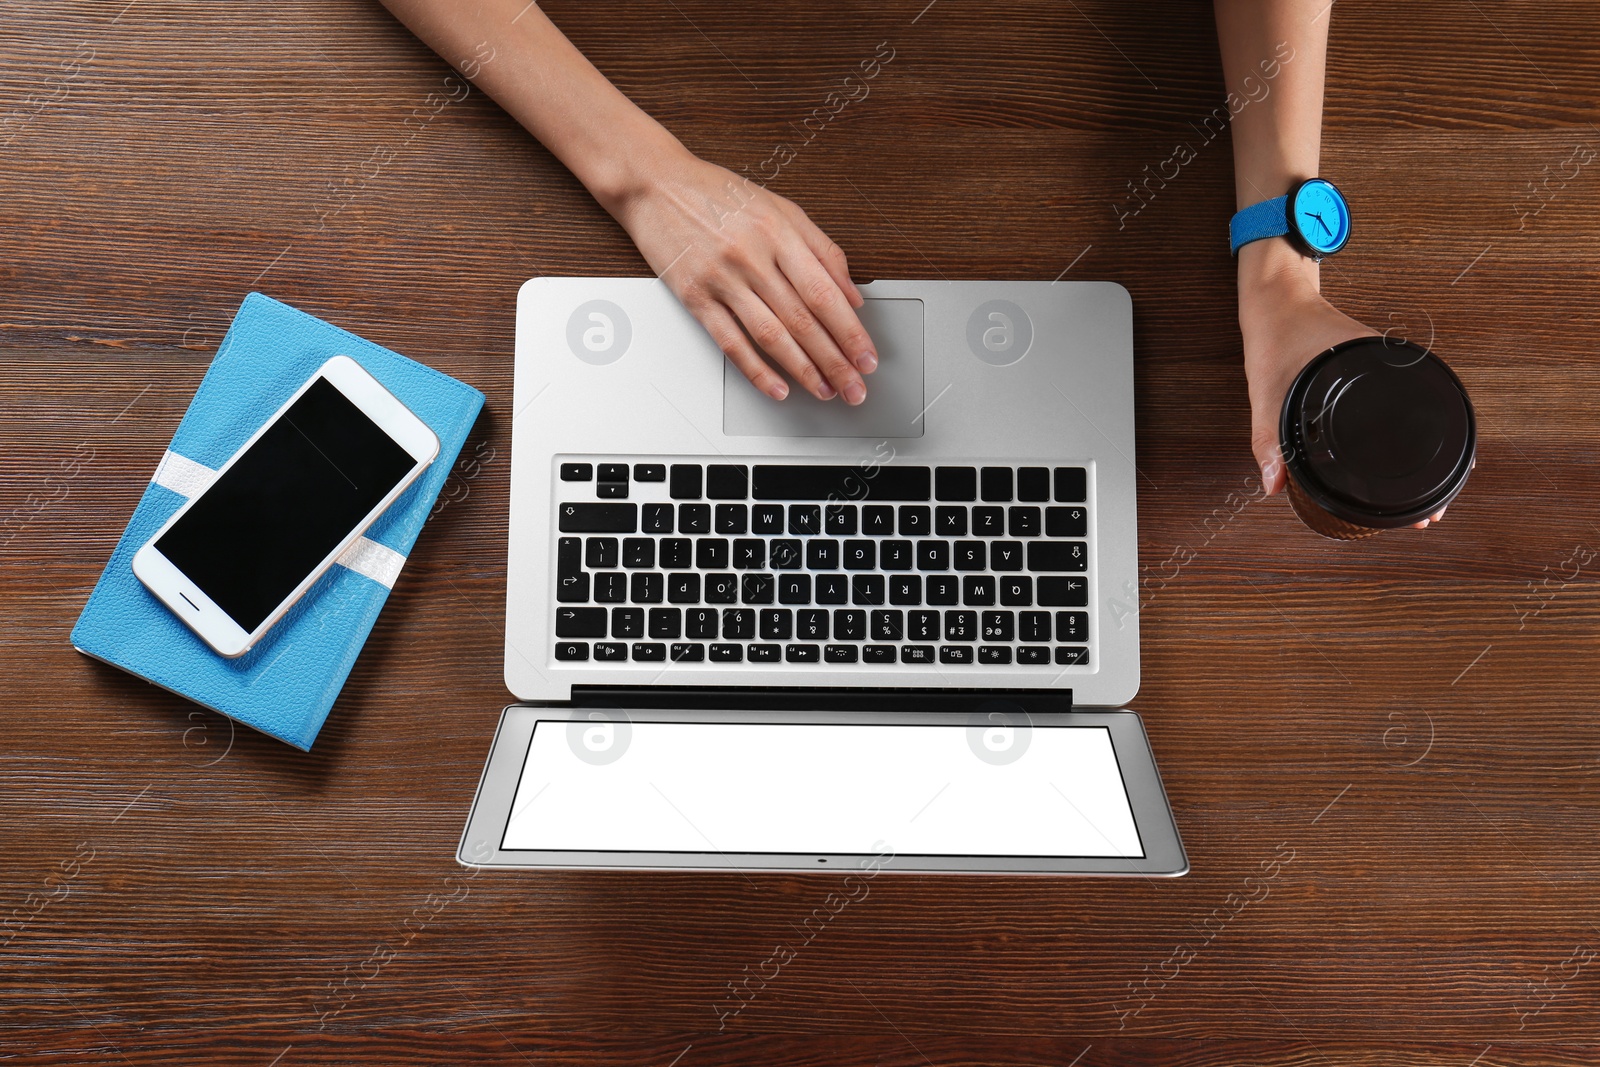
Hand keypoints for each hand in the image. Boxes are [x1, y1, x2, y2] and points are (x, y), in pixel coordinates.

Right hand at [604, 147, 876, 403]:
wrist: (655, 184)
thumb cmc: (719, 194)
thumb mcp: (782, 209)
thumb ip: (822, 250)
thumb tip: (852, 296)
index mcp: (780, 233)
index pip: (825, 294)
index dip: (850, 332)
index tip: (867, 358)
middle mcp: (753, 257)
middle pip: (803, 321)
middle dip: (835, 362)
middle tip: (855, 389)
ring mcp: (722, 279)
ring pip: (772, 335)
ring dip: (803, 370)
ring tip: (825, 391)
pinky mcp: (695, 296)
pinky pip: (731, 342)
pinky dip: (756, 370)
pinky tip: (777, 388)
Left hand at [1237, 241, 1444, 526]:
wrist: (1276, 300)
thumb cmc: (1277, 336)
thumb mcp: (1268, 393)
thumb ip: (1268, 440)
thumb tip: (1274, 484)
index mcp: (1378, 365)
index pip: (1428, 423)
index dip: (1437, 470)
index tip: (1436, 503)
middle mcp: (1390, 369)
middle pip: (1427, 430)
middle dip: (1433, 476)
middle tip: (1430, 515)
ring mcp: (1384, 371)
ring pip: (1416, 422)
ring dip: (1421, 460)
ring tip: (1422, 500)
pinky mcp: (1373, 373)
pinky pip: (1398, 410)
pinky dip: (1402, 438)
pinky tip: (1399, 464)